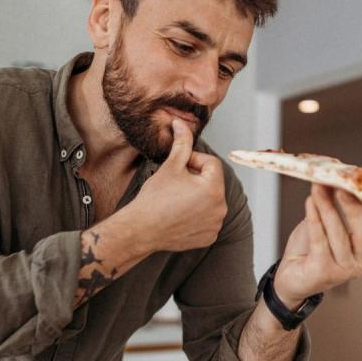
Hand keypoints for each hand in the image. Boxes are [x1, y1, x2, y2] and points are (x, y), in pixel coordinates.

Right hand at [127, 119, 226, 251]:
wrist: (141, 229)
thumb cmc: (154, 198)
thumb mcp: (170, 166)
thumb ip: (182, 143)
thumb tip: (181, 123)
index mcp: (213, 188)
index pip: (211, 163)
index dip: (193, 161)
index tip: (178, 168)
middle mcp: (220, 208)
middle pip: (212, 182)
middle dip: (196, 179)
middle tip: (175, 184)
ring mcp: (215, 224)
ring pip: (210, 201)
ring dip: (198, 196)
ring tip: (176, 200)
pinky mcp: (209, 237)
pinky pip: (208, 219)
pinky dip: (197, 215)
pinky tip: (180, 215)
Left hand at [273, 182, 361, 307]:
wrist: (290, 277)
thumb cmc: (310, 249)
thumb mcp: (326, 222)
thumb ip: (333, 203)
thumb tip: (333, 173)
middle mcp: (360, 261)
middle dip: (354, 207)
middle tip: (341, 186)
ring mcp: (344, 270)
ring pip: (340, 235)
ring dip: (328, 208)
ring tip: (318, 188)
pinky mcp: (324, 273)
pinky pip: (320, 242)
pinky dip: (315, 220)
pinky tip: (309, 203)